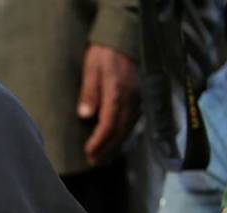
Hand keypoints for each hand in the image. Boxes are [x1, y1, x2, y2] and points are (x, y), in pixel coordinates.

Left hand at [77, 43, 139, 165]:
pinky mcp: (141, 97)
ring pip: (128, 128)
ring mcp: (138, 99)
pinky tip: (117, 140)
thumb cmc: (105, 52)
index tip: (88, 153)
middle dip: (107, 149)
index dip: (98, 142)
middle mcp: (131, 99)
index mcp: (117, 93)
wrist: (126, 36)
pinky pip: (133, 121)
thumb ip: (89, 92)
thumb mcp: (91, 69)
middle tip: (94, 162)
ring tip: (103, 156)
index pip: (108, 125)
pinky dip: (124, 134)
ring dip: (115, 144)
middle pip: (119, 131)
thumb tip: (85, 115)